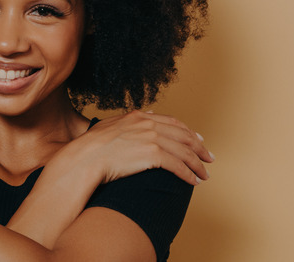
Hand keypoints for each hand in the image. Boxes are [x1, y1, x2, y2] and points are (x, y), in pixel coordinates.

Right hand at [63, 110, 213, 186]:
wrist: (85, 157)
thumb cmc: (92, 146)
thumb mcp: (111, 125)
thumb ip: (130, 119)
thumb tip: (147, 113)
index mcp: (139, 116)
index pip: (172, 122)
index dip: (188, 132)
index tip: (198, 140)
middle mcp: (148, 124)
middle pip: (184, 135)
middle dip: (199, 148)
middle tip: (209, 158)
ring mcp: (151, 138)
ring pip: (184, 151)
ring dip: (197, 164)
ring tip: (204, 174)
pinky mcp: (152, 155)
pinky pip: (178, 165)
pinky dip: (189, 173)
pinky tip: (194, 181)